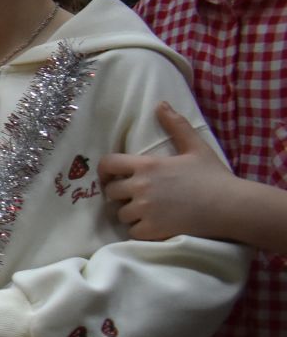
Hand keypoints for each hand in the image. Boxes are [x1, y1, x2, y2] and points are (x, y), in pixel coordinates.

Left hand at [99, 102, 236, 241]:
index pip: (108, 164)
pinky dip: (140, 231)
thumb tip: (160, 104)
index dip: (106, 170)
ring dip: (130, 214)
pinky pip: (132, 232)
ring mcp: (145, 209)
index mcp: (147, 165)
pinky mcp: (152, 229)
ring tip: (147, 213)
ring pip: (121, 214)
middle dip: (120, 194)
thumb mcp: (195, 146)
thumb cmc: (213, 176)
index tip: (112, 176)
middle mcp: (140, 186)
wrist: (230, 206)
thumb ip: (176, 125)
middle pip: (111, 192)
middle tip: (135, 197)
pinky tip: (154, 226)